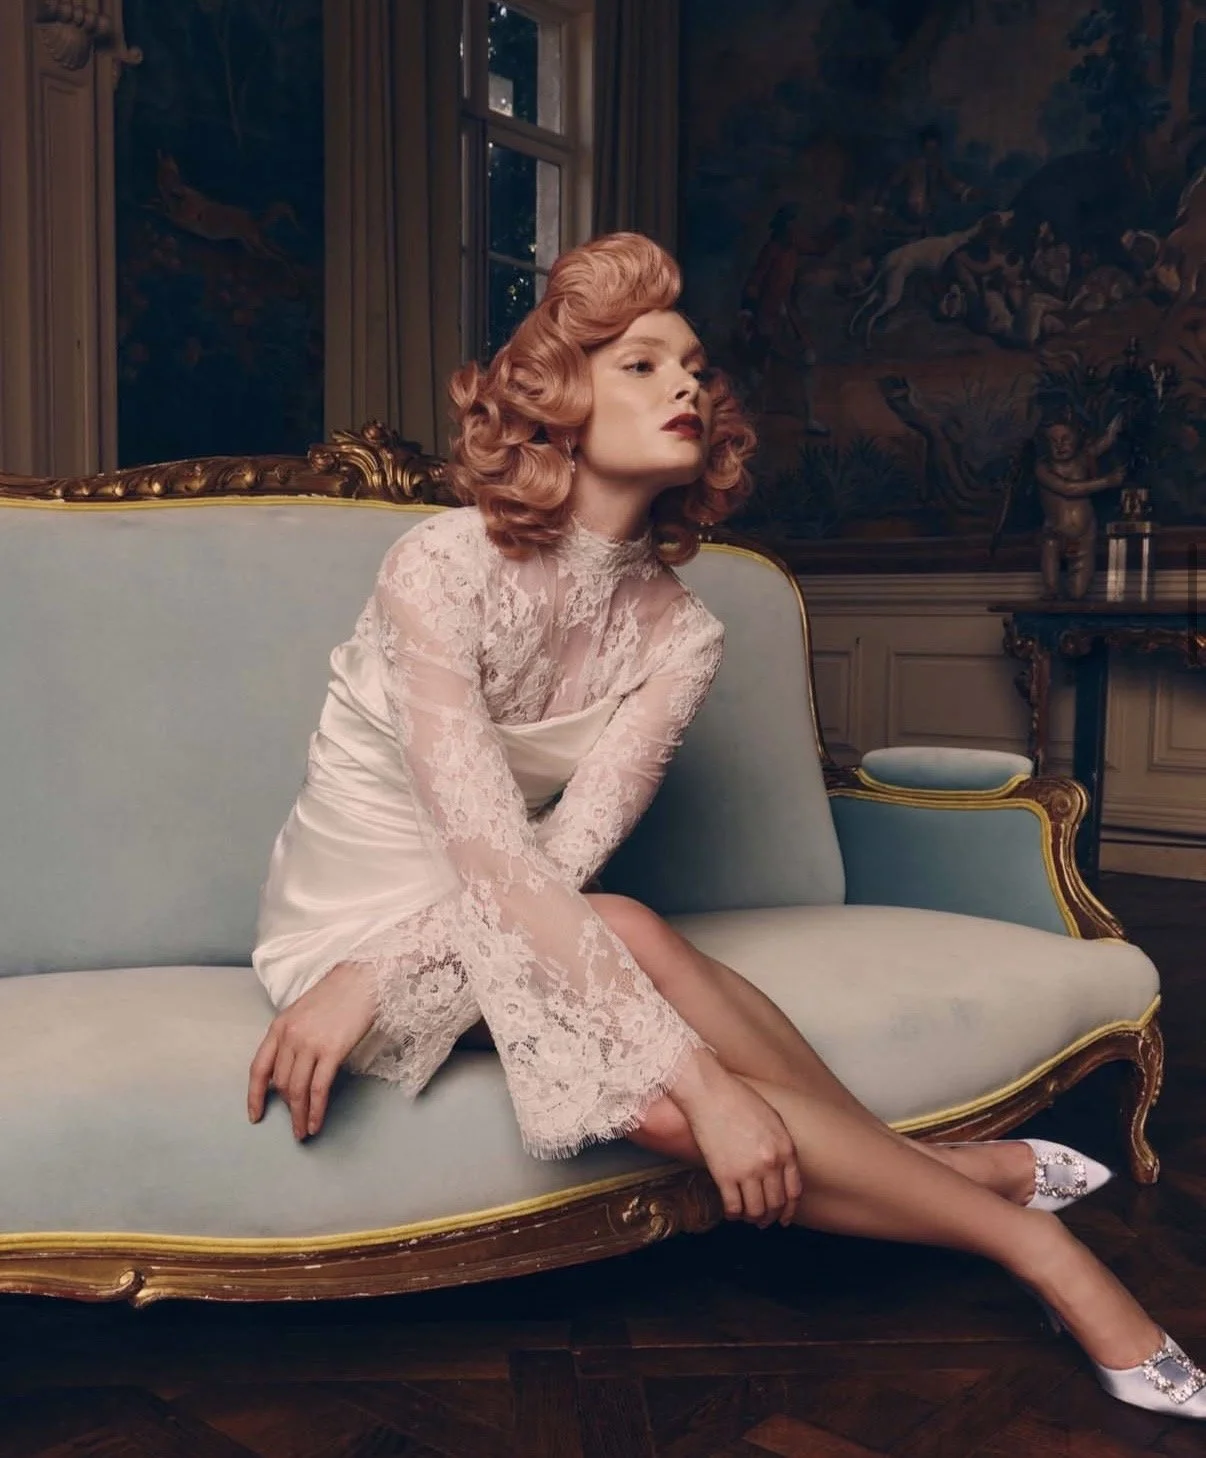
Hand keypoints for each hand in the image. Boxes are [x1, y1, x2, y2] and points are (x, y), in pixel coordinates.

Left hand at [247, 961, 378, 1139]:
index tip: (255, 1115)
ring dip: (300, 1116)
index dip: (255, 1096)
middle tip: (295, 1126)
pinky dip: (316, 1110)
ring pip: (297, 1090)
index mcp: (279, 1026)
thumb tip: (290, 1069)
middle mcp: (290, 1036)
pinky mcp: (332, 1050)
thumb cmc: (338, 993)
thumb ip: (293, 1038)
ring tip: (304, 1132)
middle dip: (287, 1109)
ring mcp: (310, 1043)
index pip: (258, 1068)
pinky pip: (318, 1088)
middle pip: (281, 1083)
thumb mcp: (304, 1012)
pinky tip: (317, 1122)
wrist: (363, 977)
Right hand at [670, 1050, 803, 1227]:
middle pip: (775, 1204)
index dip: (789, 1209)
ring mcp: (747, 1171)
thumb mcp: (772, 1118)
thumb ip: (780, 1145)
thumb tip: (781, 1169)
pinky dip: (733, 1215)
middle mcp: (770, 1164)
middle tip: (763, 1222)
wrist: (710, 1093)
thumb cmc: (738, 1099)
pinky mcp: (724, 1175)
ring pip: (756, 1211)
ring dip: (752, 1219)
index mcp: (785, 1148)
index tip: (783, 1216)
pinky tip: (731, 1212)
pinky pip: (733, 1207)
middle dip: (770, 1217)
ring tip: (747, 1218)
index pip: (793, 1191)